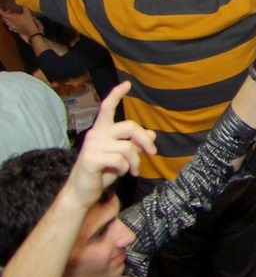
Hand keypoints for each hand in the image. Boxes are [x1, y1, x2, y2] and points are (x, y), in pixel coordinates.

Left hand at [1, 7, 39, 39]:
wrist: (31, 31)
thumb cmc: (28, 22)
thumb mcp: (28, 13)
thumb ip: (24, 8)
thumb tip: (22, 5)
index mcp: (12, 18)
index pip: (3, 14)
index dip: (1, 11)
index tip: (1, 9)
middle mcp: (11, 23)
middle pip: (4, 18)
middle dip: (6, 14)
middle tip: (10, 11)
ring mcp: (12, 27)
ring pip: (6, 22)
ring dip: (8, 19)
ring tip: (13, 16)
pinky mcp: (14, 30)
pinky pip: (9, 27)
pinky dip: (10, 24)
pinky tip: (13, 23)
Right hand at [62, 82, 156, 206]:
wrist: (83, 192)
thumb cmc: (102, 171)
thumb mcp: (121, 156)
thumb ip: (134, 143)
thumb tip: (152, 133)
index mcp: (102, 129)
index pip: (108, 107)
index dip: (117, 94)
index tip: (127, 84)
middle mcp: (96, 133)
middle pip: (130, 126)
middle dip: (145, 140)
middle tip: (153, 153)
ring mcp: (92, 145)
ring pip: (128, 147)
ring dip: (136, 162)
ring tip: (134, 170)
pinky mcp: (90, 158)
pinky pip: (120, 160)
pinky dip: (126, 168)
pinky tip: (122, 172)